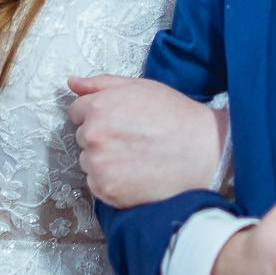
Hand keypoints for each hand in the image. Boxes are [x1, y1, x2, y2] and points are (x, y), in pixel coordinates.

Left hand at [66, 75, 227, 207]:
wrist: (204, 151)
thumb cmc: (175, 116)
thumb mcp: (139, 87)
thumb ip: (100, 84)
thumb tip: (72, 83)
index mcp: (99, 107)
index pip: (77, 112)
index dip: (99, 115)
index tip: (119, 122)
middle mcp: (94, 136)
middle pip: (83, 137)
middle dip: (101, 137)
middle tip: (132, 138)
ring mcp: (99, 166)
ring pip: (89, 162)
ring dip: (104, 160)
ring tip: (136, 157)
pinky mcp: (107, 190)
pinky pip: (96, 184)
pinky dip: (111, 181)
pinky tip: (135, 174)